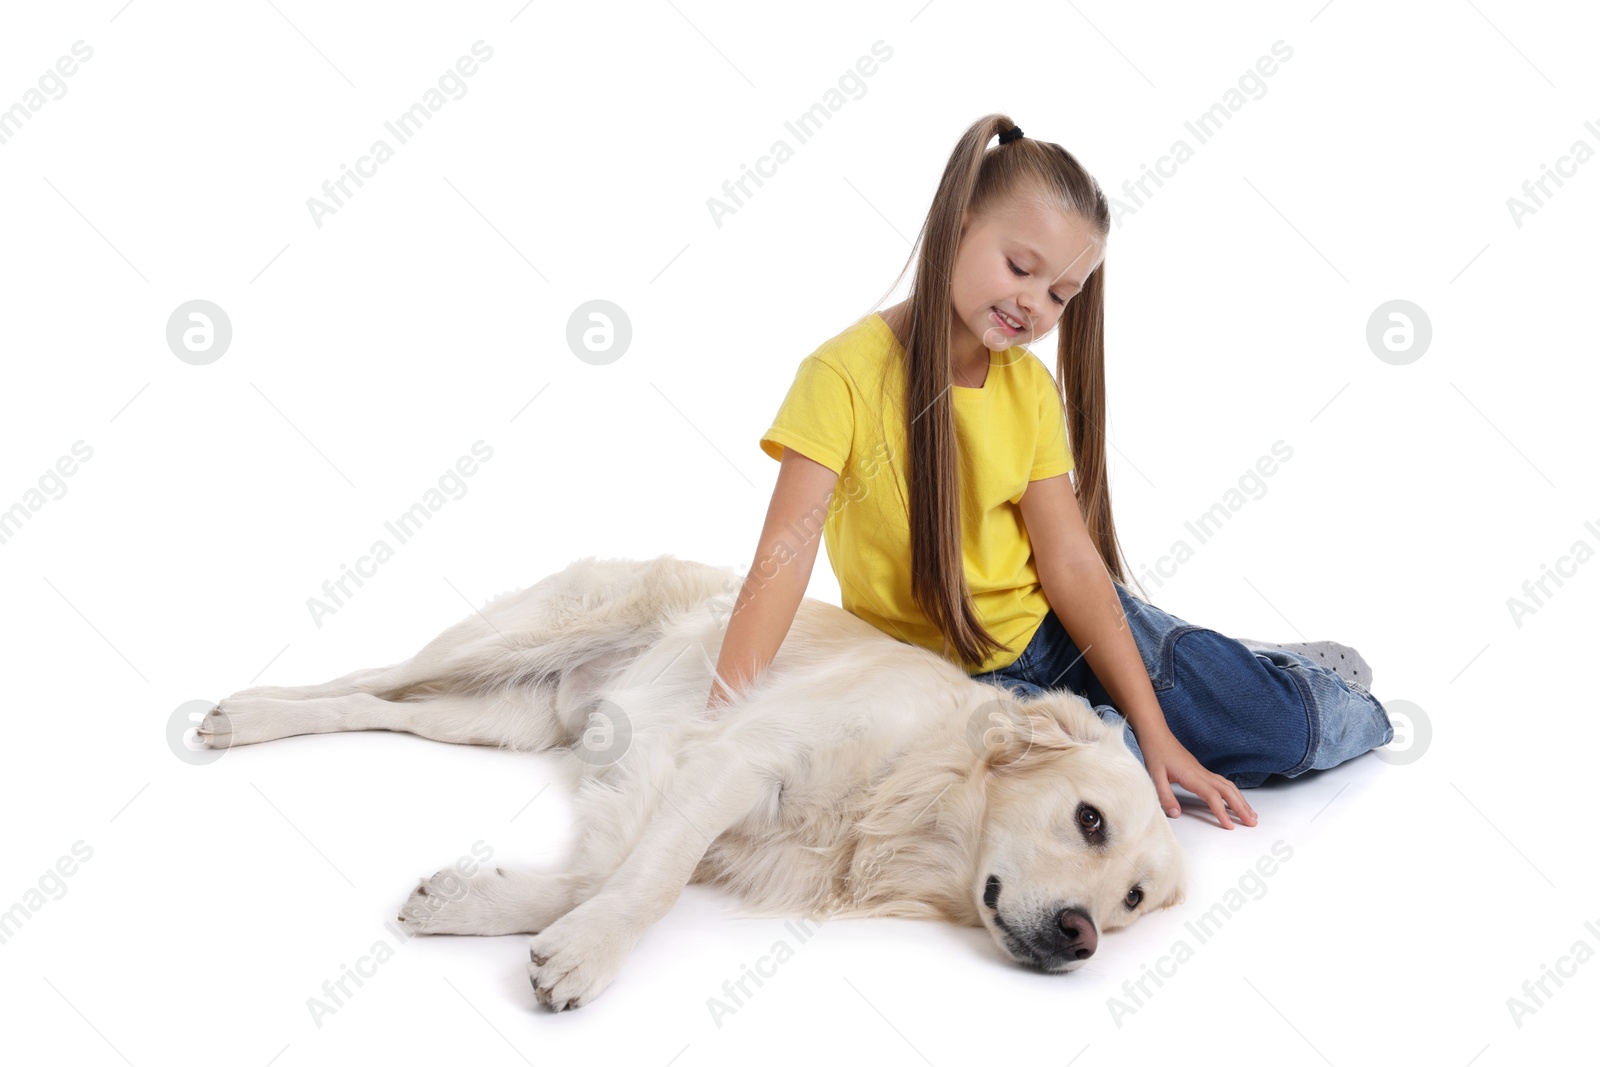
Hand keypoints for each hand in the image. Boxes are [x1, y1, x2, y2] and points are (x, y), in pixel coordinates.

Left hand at [1137, 729, 1258, 829]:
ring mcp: (1203, 772)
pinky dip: (1233, 793)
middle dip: (1241, 807)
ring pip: (1228, 786)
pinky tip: (1237, 800)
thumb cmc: (1156, 753)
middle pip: (1227, 791)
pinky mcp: (1202, 772)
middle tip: (1252, 823)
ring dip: (1241, 800)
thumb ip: (1165, 796)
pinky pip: (1223, 783)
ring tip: (1251, 815)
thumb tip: (1176, 814)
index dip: (1221, 811)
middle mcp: (1202, 773)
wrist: (1157, 735)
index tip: (1229, 825)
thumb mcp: (1155, 776)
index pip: (1212, 795)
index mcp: (1192, 776)